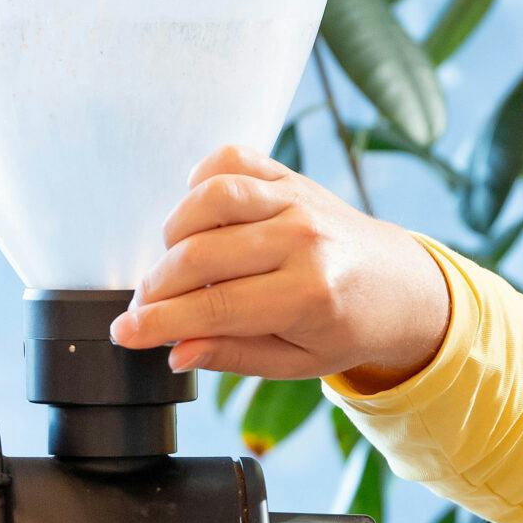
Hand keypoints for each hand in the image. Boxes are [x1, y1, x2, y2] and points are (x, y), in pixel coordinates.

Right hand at [109, 145, 451, 391]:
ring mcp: (296, 201)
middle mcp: (303, 240)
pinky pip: (231, 161)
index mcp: (309, 296)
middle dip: (158, 286)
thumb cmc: (345, 327)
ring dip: (175, 232)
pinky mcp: (290, 176)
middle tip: (145, 306)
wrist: (398, 286)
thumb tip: (176, 351)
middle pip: (202, 255)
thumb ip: (232, 354)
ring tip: (175, 263)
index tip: (124, 332)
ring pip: (211, 200)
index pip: (214, 308)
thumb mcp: (295, 362)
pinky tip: (197, 215)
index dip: (159, 323)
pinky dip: (201, 181)